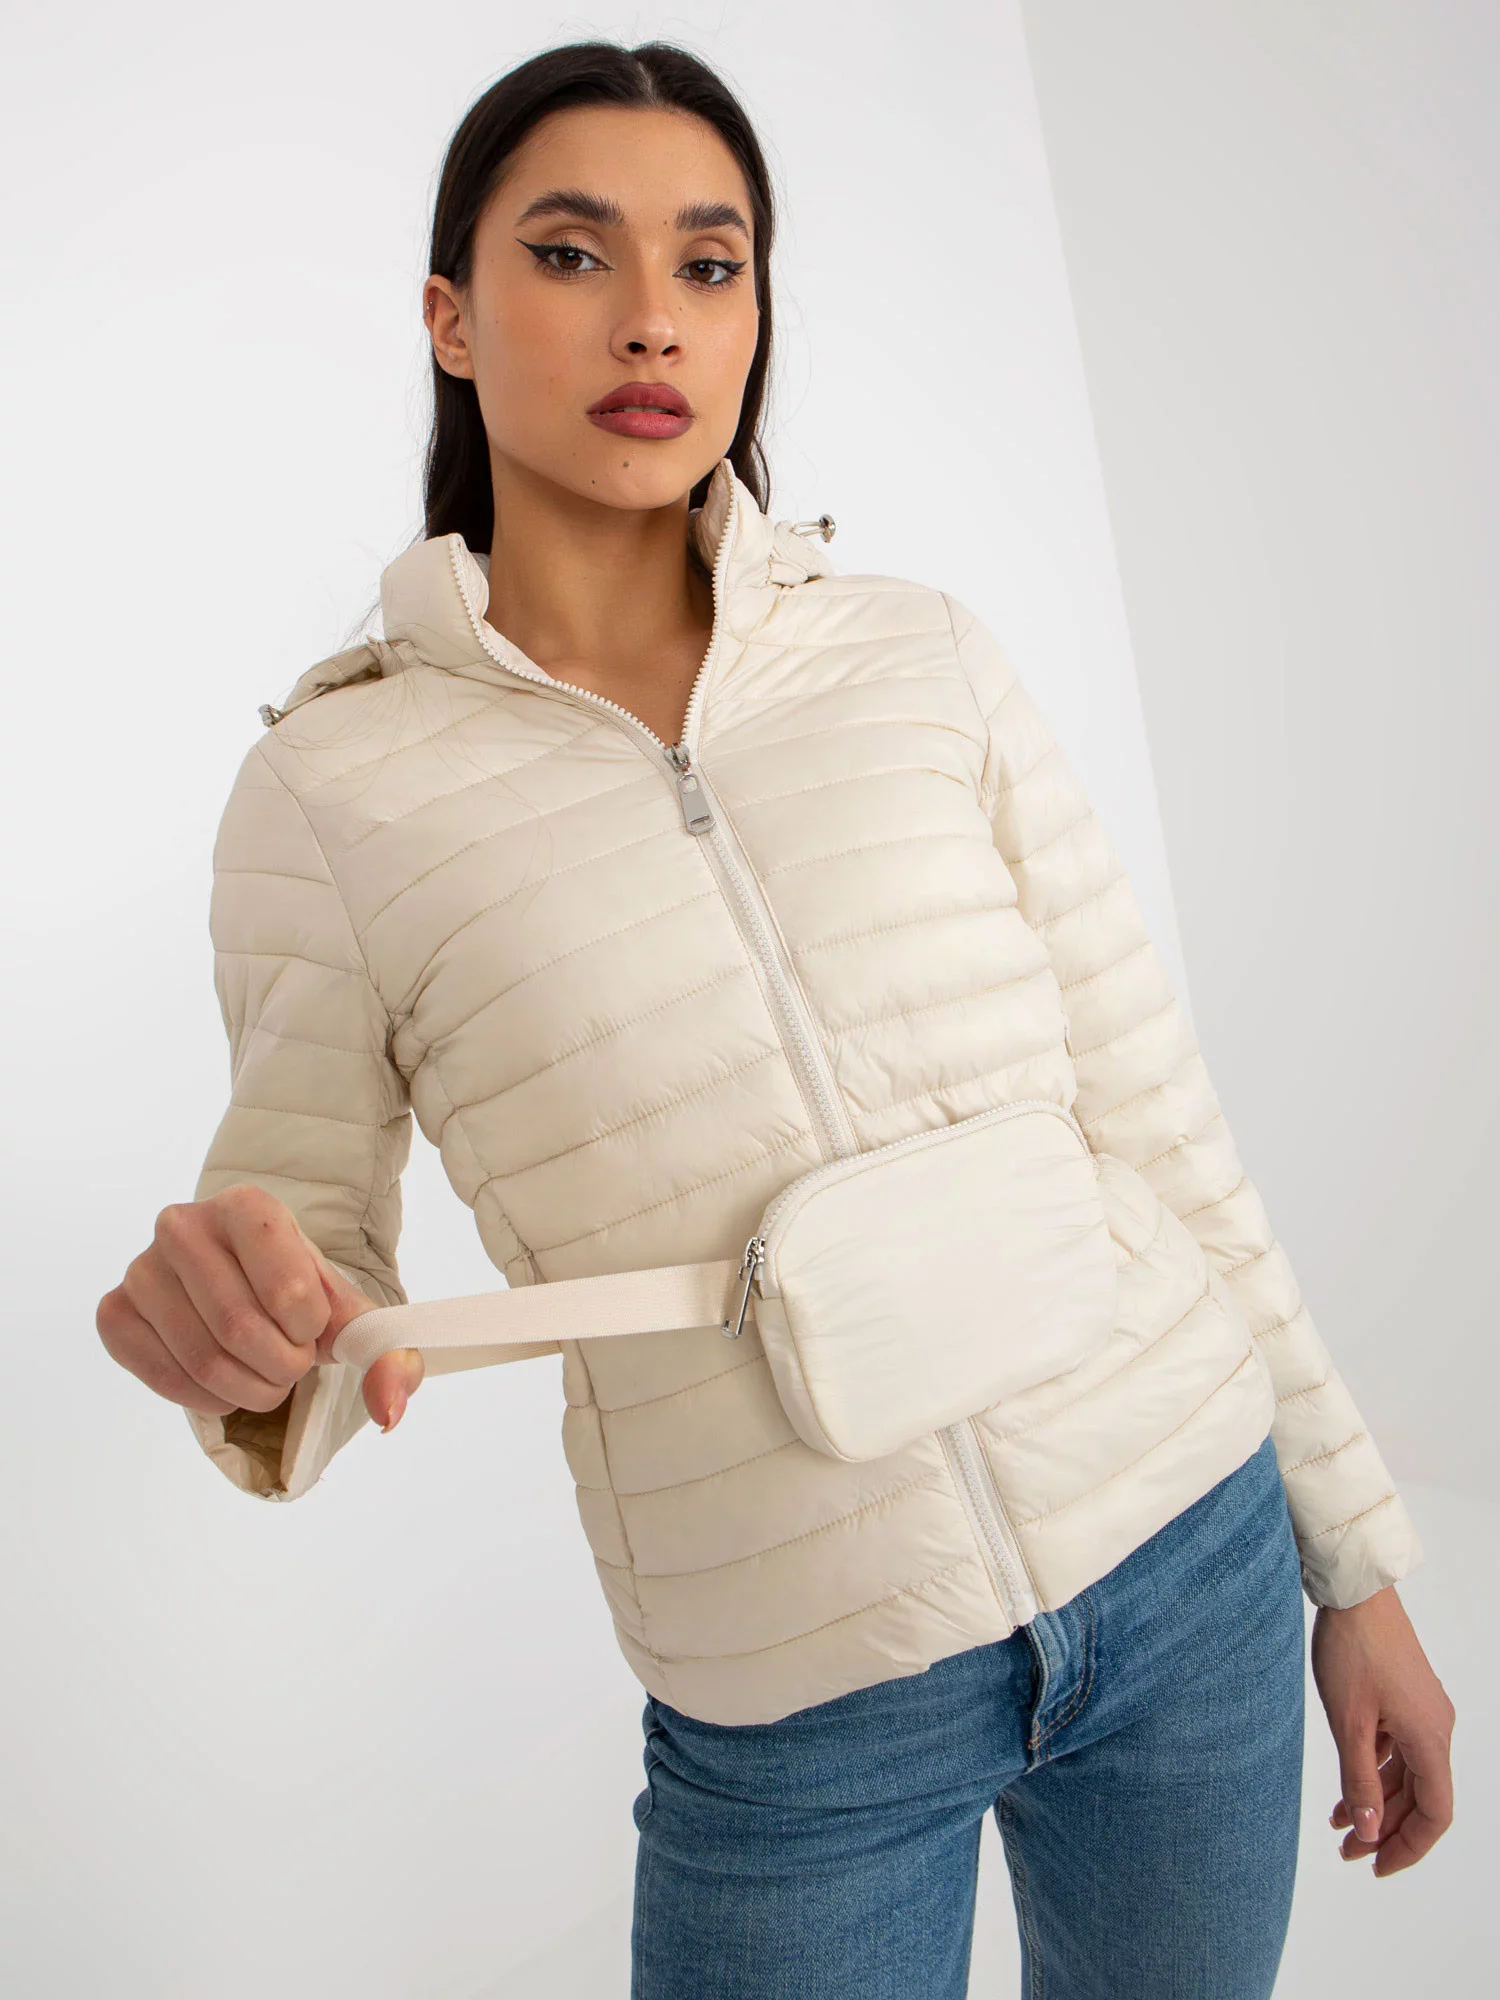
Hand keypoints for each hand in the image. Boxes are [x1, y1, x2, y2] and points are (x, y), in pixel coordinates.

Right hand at [97, 1183, 424, 1434]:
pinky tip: (225, 1386)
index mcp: (247, 1207)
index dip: (312, 1330)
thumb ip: (388, 1354)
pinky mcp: (114, 1312)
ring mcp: (142, 1268)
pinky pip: (162, 1376)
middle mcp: (183, 1225)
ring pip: (202, 1358)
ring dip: (248, 1389)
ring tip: (264, 1378)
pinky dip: (207, 1399)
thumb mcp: (354, 1317)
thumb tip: (390, 1409)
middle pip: (240, 1328)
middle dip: (281, 1367)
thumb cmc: (301, 1300)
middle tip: (291, 1367)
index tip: (314, 1330)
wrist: (250, 1296)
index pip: (289, 1288)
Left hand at [1310, 1583, 1454, 1877]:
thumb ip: (1360, 1780)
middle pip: (1421, 1798)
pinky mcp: (1405, 1699)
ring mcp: (1421, 1713)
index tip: (1377, 1866)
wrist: (1355, 1593)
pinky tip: (1347, 1787)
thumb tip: (1370, 1831)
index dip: (1410, 1848)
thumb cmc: (1353, 1651)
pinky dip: (1375, 1772)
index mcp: (1431, 1739)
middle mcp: (1435, 1729)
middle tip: (1348, 1852)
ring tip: (1340, 1826)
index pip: (1436, 1814)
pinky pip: (1397, 1750)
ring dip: (1378, 1803)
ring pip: (1407, 1775)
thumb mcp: (1349, 1723)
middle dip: (1387, 1830)